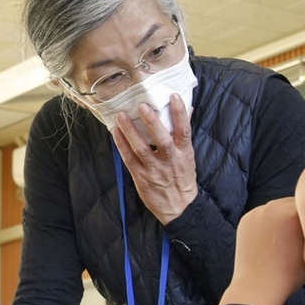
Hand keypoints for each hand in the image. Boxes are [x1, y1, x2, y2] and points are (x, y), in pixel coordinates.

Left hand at [112, 94, 196, 224]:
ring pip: (141, 149)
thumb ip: (183, 134)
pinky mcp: (141, 178)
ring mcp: (154, 170)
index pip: (184, 131)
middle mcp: (170, 161)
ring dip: (130, 131)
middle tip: (142, 106)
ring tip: (121, 116)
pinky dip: (121, 145)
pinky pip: (129, 160)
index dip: (180, 114)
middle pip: (162, 140)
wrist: (179, 208)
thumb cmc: (183, 179)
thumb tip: (188, 109)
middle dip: (152, 122)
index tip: (174, 96)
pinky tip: (115, 133)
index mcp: (184, 153)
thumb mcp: (188, 157)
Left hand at [219, 198, 304, 304]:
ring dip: (282, 216)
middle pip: (293, 202)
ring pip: (277, 207)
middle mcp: (274, 207)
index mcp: (293, 213)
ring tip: (285, 236)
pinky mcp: (246, 219)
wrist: (258, 287)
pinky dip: (268, 222)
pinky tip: (271, 239)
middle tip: (301, 231)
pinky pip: (262, 214)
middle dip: (298, 214)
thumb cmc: (290, 274)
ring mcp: (257, 212)